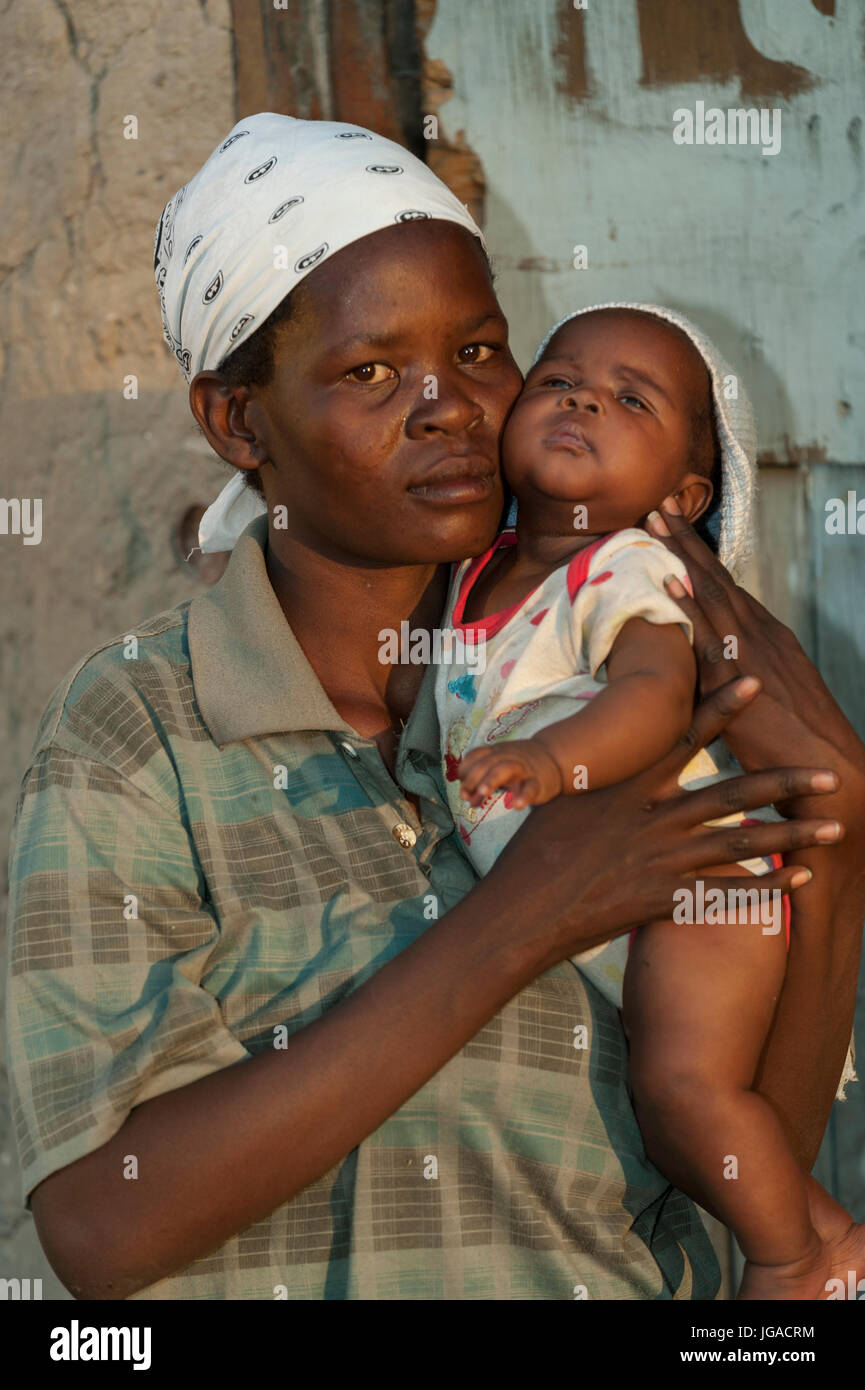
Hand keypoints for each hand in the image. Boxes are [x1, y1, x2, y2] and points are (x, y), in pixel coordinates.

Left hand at [458, 740, 563, 808]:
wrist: (554, 758)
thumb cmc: (519, 767)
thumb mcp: (499, 769)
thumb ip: (482, 783)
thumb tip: (468, 800)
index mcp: (496, 752)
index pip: (475, 756)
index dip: (464, 771)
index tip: (463, 789)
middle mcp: (508, 757)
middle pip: (487, 763)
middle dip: (473, 779)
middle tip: (465, 796)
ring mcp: (523, 769)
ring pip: (506, 768)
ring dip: (492, 779)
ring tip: (482, 792)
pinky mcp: (538, 782)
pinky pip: (531, 787)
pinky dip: (524, 796)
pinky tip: (516, 806)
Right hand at [481, 674, 844, 973]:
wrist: (525, 908)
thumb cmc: (538, 851)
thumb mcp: (564, 799)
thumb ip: (598, 776)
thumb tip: (607, 751)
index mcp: (632, 787)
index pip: (686, 738)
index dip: (722, 706)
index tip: (756, 680)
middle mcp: (655, 819)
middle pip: (733, 794)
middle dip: (785, 782)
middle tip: (830, 775)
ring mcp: (664, 860)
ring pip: (742, 843)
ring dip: (793, 835)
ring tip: (835, 827)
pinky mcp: (665, 899)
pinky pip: (726, 894)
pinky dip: (767, 888)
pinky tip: (800, 879)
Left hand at [645, 497, 864, 821]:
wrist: (830, 771)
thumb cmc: (794, 745)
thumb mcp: (764, 696)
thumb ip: (733, 676)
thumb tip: (700, 671)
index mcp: (768, 635)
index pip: (727, 587)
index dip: (698, 557)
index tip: (673, 529)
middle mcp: (762, 634)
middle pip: (717, 578)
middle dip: (685, 541)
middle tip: (657, 506)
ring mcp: (753, 653)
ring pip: (711, 593)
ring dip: (680, 556)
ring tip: (654, 523)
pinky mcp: (743, 681)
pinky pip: (710, 636)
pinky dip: (688, 607)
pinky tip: (667, 583)